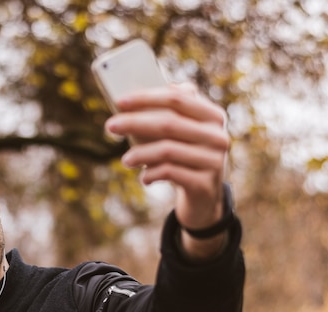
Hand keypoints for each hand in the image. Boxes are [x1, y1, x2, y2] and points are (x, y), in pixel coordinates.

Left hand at [105, 83, 229, 257]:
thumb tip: (129, 102)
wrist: (203, 195)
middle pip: (169, 123)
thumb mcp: (178, 134)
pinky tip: (144, 178)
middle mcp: (217, 136)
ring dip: (140, 153)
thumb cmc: (184, 156)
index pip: (177, 98)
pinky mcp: (204, 183)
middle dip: (135, 123)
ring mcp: (214, 160)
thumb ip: (163, 113)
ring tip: (125, 160)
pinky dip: (151, 174)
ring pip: (167, 150)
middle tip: (110, 126)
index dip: (146, 98)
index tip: (119, 102)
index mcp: (212, 115)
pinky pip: (169, 172)